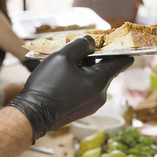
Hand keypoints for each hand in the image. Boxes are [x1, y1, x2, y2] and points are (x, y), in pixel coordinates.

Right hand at [8, 35, 133, 140]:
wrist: (33, 115)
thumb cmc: (47, 85)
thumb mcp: (63, 56)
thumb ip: (81, 44)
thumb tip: (91, 42)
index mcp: (99, 81)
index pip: (121, 63)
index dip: (122, 50)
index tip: (123, 44)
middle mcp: (100, 95)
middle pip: (105, 70)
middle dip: (95, 58)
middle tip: (79, 49)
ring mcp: (92, 104)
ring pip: (95, 79)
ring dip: (86, 69)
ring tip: (67, 63)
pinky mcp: (83, 110)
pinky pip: (87, 89)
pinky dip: (80, 80)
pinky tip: (64, 77)